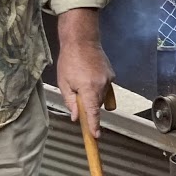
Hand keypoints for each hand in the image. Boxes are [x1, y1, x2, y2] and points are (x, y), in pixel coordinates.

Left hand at [55, 9, 113, 137]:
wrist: (82, 40)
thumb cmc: (69, 60)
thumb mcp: (64, 82)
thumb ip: (71, 101)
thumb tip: (76, 116)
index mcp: (89, 88)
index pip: (93, 112)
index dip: (94, 125)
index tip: (96, 136)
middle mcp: (102, 85)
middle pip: (98, 105)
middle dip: (89, 106)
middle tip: (78, 98)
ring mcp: (109, 79)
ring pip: (102, 96)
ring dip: (94, 96)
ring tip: (82, 82)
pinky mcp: (112, 74)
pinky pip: (106, 88)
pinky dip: (99, 87)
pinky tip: (90, 76)